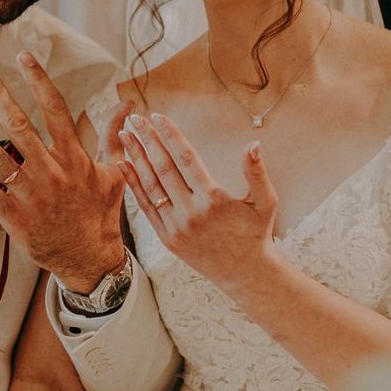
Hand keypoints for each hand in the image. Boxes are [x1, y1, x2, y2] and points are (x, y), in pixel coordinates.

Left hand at [0, 54, 130, 292]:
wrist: (90, 259)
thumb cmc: (100, 213)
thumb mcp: (115, 173)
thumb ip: (114, 136)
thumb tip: (128, 107)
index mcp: (74, 158)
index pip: (55, 110)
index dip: (39, 82)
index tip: (23, 57)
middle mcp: (51, 172)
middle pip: (20, 126)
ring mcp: (31, 195)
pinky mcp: (15, 216)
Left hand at [118, 112, 277, 289]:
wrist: (244, 274)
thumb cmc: (256, 234)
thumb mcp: (266, 203)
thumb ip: (257, 173)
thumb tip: (253, 144)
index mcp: (214, 200)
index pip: (186, 158)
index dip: (170, 135)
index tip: (158, 116)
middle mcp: (191, 213)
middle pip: (163, 168)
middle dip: (147, 140)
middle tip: (135, 119)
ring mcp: (176, 227)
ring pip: (150, 186)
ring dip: (136, 158)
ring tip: (125, 135)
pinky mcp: (167, 238)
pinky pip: (145, 207)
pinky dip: (134, 185)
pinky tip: (125, 165)